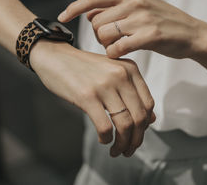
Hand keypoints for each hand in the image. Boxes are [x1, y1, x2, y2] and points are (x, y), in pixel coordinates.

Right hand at [30, 40, 155, 156]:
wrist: (55, 56)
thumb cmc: (83, 68)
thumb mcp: (112, 73)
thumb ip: (132, 92)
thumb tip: (152, 119)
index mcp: (130, 69)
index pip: (148, 105)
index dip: (145, 126)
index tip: (136, 136)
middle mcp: (121, 75)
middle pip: (139, 117)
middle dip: (136, 140)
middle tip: (128, 150)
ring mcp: (104, 85)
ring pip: (125, 124)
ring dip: (122, 144)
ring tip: (116, 150)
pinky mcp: (87, 96)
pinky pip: (105, 126)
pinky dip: (106, 138)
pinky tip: (103, 139)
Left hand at [58, 0, 206, 59]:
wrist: (193, 34)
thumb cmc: (163, 22)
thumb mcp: (140, 6)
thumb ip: (114, 7)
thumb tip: (87, 13)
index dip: (74, 8)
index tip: (62, 18)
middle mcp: (135, 1)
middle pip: (96, 21)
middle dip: (97, 35)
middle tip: (110, 40)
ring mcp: (142, 17)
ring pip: (104, 34)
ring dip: (106, 45)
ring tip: (119, 46)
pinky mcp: (149, 35)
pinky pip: (117, 48)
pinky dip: (114, 54)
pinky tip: (122, 54)